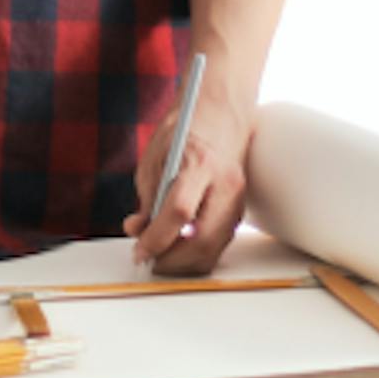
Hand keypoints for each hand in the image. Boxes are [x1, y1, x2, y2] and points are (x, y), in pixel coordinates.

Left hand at [121, 64, 255, 274]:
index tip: (139, 251)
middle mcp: (226, 184)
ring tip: (161, 254)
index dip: (156, 239)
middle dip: (171, 260)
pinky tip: (179, 246)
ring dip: (184, 261)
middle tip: (149, 260)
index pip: (179, 212)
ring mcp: (238, 199)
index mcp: (201, 164)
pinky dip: (197, 253)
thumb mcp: (154, 159)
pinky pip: (218, 244)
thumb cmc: (184, 132)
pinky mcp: (240, 210)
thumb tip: (138, 231)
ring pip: (213, 249)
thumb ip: (146, 199)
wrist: (220, 116)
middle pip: (202, 241)